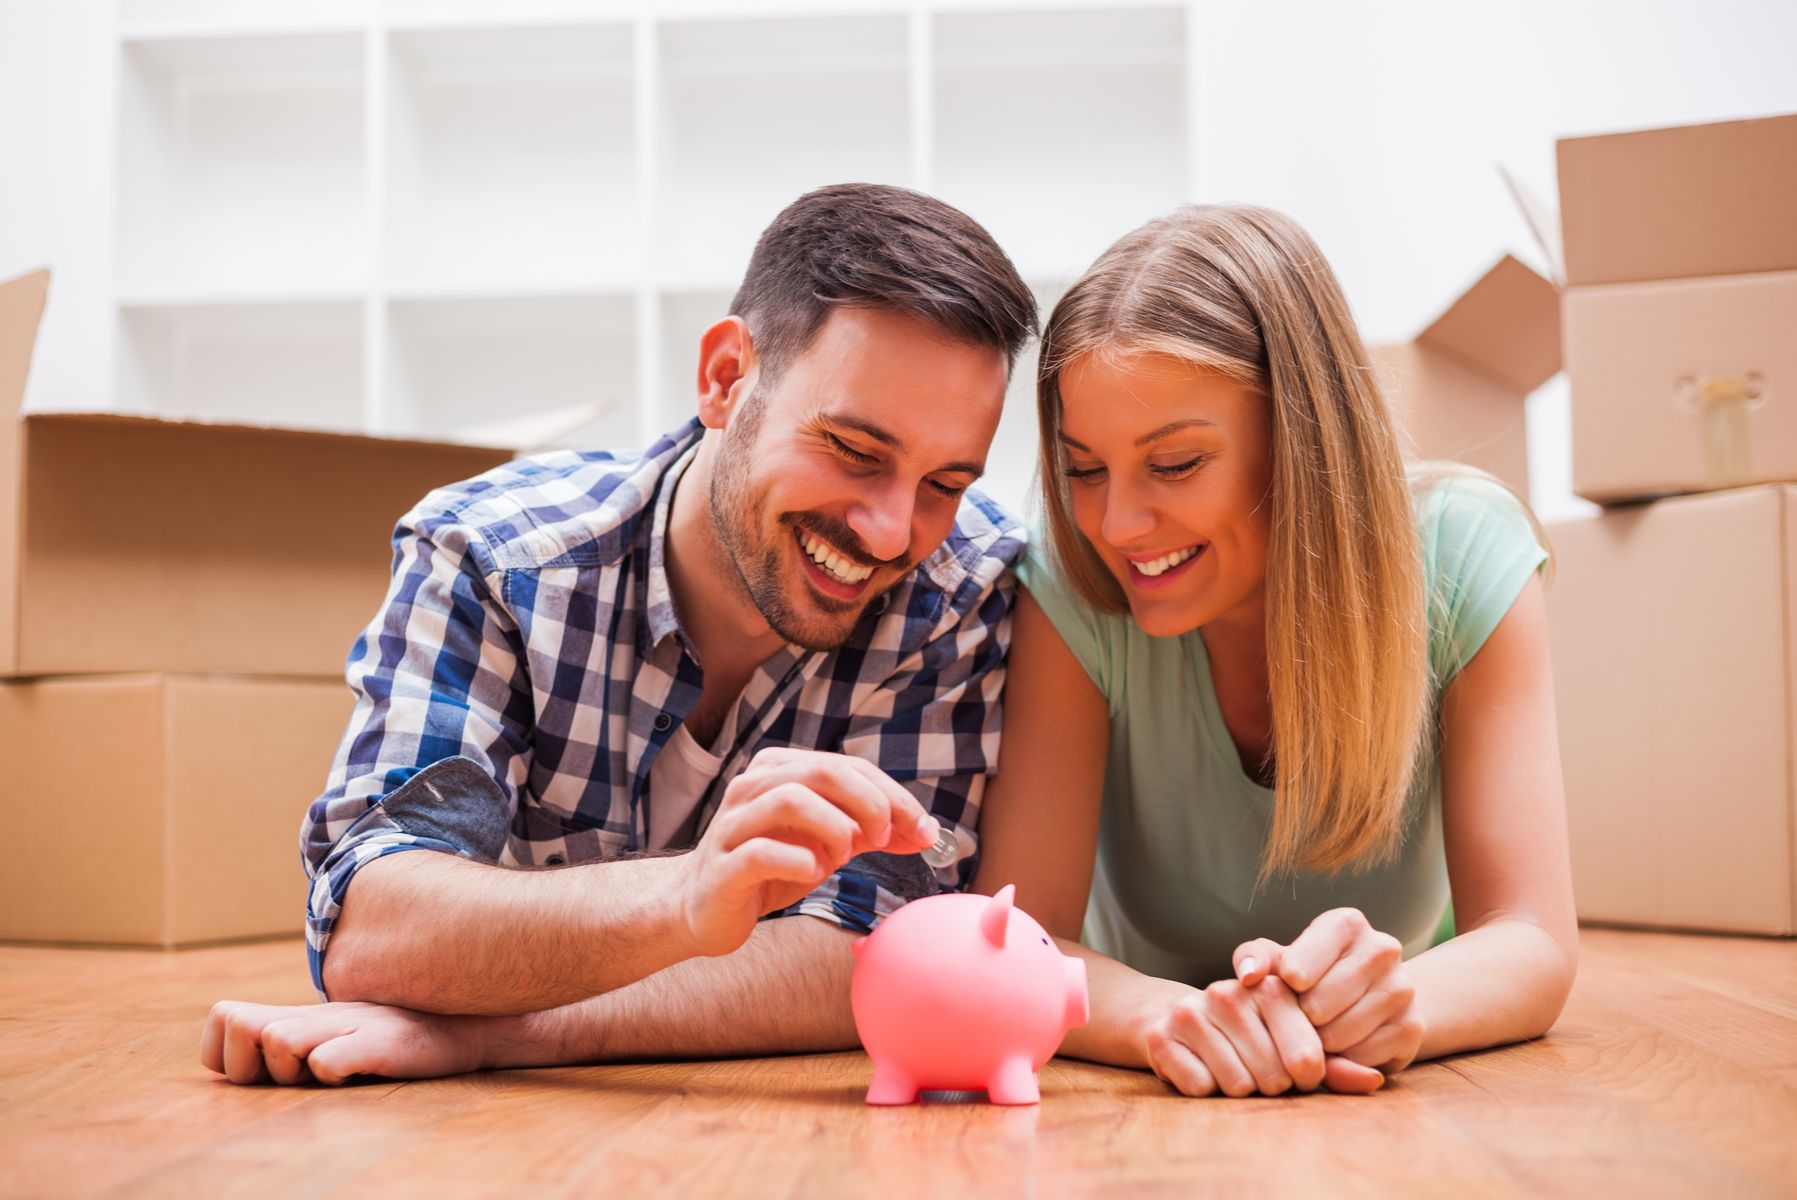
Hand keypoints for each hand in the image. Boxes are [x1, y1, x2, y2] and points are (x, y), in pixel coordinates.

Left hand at [200, 1000, 485, 1085]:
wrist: (466, 1027)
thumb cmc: (393, 1039)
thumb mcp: (337, 1035)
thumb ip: (292, 1041)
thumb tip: (247, 1060)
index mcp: (300, 1015)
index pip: (223, 1018)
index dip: (227, 1052)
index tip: (261, 1071)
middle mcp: (316, 1015)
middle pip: (240, 1028)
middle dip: (254, 1065)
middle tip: (296, 1074)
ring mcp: (348, 1025)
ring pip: (278, 1042)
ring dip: (292, 1070)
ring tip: (328, 1071)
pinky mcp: (379, 1042)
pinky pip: (330, 1061)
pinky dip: (334, 1071)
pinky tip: (358, 1071)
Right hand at [676, 748, 938, 957]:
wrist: (704, 909)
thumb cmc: (771, 868)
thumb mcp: (827, 844)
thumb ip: (871, 831)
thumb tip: (926, 831)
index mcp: (780, 770)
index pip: (848, 766)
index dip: (894, 794)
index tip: (924, 829)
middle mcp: (752, 786)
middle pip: (823, 772)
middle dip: (869, 803)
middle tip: (887, 838)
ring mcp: (733, 824)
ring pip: (790, 800)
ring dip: (834, 828)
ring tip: (843, 856)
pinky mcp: (722, 865)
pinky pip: (762, 851)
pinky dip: (799, 861)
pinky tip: (813, 873)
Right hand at [1142, 974, 1332, 1096]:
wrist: (1177, 1020)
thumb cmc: (1252, 1036)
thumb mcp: (1295, 1043)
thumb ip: (1337, 1063)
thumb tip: (1374, 1080)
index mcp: (1270, 987)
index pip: (1308, 1055)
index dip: (1307, 1076)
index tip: (1297, 1069)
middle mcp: (1229, 993)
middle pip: (1273, 1076)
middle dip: (1272, 1085)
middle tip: (1259, 1069)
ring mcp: (1192, 1012)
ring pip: (1238, 1085)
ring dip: (1239, 1089)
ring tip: (1232, 1067)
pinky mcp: (1163, 1037)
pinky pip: (1201, 1088)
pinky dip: (1205, 1089)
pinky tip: (1203, 1069)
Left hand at [1235, 907, 1424, 1080]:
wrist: (1371, 998)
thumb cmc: (1312, 976)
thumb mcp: (1280, 960)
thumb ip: (1254, 958)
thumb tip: (1248, 975)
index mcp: (1345, 923)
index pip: (1296, 968)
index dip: (1285, 989)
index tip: (1289, 988)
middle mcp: (1381, 949)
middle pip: (1317, 1006)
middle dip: (1301, 1021)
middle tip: (1303, 1019)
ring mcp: (1402, 988)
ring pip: (1339, 1035)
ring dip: (1321, 1044)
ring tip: (1320, 1032)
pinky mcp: (1413, 1026)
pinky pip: (1362, 1059)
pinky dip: (1344, 1061)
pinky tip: (1343, 1047)